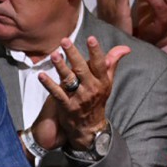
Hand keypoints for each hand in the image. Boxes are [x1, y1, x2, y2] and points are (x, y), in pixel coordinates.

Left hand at [30, 36, 127, 153]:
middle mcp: (91, 89)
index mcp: (102, 81)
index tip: (91, 38)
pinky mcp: (67, 106)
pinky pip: (57, 93)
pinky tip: (41, 75)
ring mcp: (79, 98)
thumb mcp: (107, 82)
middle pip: (82, 69)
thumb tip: (125, 48)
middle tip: (65, 41)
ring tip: (54, 54)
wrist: (90, 127)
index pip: (100, 64)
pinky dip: (49, 84)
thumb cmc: (98, 99)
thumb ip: (112, 63)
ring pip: (69, 79)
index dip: (96, 51)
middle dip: (73, 54)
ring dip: (60, 66)